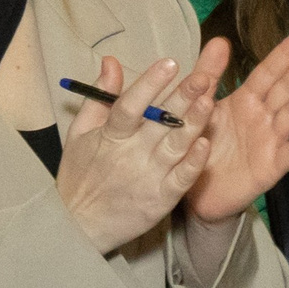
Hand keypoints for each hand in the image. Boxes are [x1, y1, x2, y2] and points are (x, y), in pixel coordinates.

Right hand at [56, 53, 217, 254]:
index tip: (168, 63)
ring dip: (193, 123)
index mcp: (109, 136)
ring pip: (175, 146)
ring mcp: (148, 177)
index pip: (129, 105)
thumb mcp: (79, 133)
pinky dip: (194, 162)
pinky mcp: (162, 198)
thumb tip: (111, 61)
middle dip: (182, 97)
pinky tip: (206, 143)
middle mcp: (130, 154)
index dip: (149, 84)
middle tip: (203, 77)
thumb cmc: (80, 176)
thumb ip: (100, 97)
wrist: (79, 226)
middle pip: (159, 122)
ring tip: (209, 101)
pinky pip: (182, 178)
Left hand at [183, 28, 288, 222]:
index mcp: (246, 101)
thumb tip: (220, 40)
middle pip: (287, 88)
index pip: (270, 71)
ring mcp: (270, 141)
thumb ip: (208, 75)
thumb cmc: (201, 147)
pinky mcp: (272, 167)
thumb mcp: (198, 107)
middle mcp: (262, 118)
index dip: (288, 53)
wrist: (196, 193)